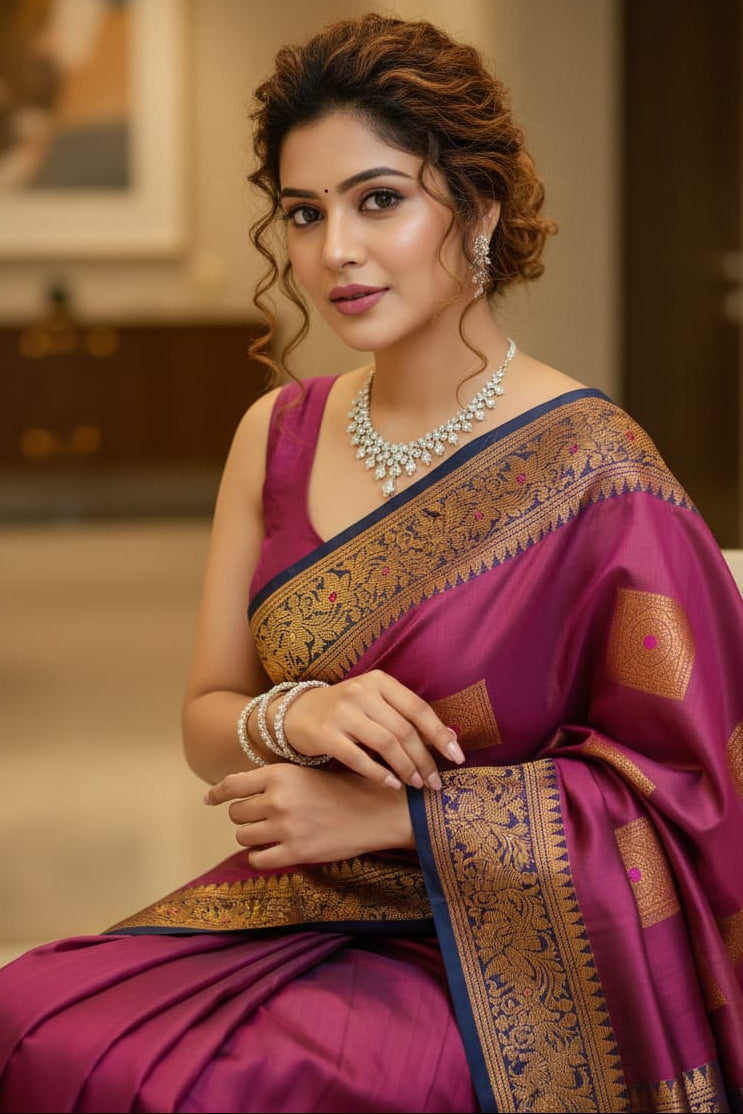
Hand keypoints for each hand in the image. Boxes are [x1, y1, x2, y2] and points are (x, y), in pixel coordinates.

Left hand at [204, 763, 414, 869]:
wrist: (376, 810)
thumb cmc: (344, 787)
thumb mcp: (308, 773)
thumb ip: (277, 780)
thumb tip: (244, 792)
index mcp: (279, 774)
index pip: (232, 785)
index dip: (216, 793)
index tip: (209, 799)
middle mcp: (277, 800)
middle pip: (236, 814)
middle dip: (245, 816)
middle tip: (263, 816)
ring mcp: (284, 828)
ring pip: (243, 837)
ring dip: (253, 836)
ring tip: (272, 833)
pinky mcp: (294, 852)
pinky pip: (257, 859)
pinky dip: (261, 856)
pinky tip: (274, 850)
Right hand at [279, 670, 464, 789]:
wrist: (297, 713)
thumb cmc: (347, 711)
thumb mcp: (375, 703)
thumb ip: (406, 716)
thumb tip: (450, 738)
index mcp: (380, 681)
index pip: (418, 708)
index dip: (439, 734)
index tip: (457, 757)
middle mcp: (362, 692)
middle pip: (404, 730)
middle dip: (424, 760)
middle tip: (435, 782)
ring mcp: (342, 712)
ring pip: (385, 744)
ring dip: (405, 768)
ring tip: (416, 784)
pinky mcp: (325, 734)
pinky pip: (358, 758)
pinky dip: (378, 773)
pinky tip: (391, 784)